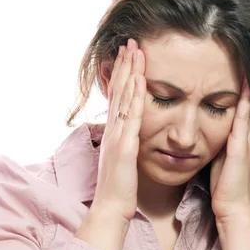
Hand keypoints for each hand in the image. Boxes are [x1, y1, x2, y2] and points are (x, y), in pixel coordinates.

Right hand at [91, 38, 146, 222]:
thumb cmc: (119, 189)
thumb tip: (130, 135)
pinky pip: (130, 117)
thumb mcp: (122, 161)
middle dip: (124, 65)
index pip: (118, 98)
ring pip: (123, 98)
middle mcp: (112, 130)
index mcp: (113, 133)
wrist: (111, 208)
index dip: (122, 76)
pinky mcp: (124, 146)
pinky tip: (138, 79)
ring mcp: (117, 136)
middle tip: (130, 41)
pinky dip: (133, 96)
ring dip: (128, 72)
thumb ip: (125, 144)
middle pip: (118, 91)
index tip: (128, 56)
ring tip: (134, 50)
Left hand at [210, 75, 249, 221]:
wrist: (231, 208)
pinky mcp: (241, 149)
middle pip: (245, 104)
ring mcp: (245, 142)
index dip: (235, 90)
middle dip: (245, 83)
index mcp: (236, 139)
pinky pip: (243, 122)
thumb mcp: (216, 159)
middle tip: (243, 56)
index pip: (237, 108)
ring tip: (246, 65)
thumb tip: (201, 132)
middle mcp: (244, 137)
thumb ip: (213, 144)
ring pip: (246, 108)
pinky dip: (245, 105)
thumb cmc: (222, 187)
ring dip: (246, 88)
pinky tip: (244, 90)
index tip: (233, 69)